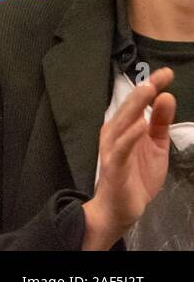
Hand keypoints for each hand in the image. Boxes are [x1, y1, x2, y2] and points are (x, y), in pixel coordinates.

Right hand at [82, 66, 174, 248]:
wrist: (119, 209)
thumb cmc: (136, 176)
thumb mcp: (155, 146)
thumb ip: (159, 123)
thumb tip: (166, 97)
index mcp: (125, 126)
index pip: (138, 102)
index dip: (152, 86)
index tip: (167, 73)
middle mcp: (115, 132)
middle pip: (129, 108)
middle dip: (144, 90)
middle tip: (160, 76)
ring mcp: (113, 147)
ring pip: (123, 122)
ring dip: (135, 106)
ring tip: (149, 90)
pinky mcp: (114, 164)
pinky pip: (121, 147)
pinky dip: (130, 135)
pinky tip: (141, 125)